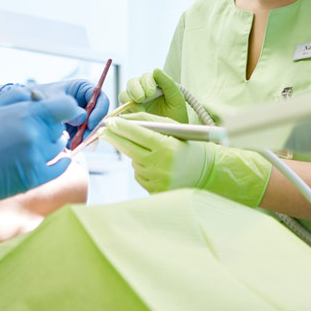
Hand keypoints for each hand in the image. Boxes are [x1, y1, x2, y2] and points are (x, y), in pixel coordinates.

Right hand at [0, 84, 82, 219]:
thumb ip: (17, 97)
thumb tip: (37, 95)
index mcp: (26, 114)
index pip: (66, 107)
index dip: (69, 109)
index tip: (67, 112)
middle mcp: (35, 135)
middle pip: (60, 128)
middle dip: (53, 127)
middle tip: (38, 130)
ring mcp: (36, 158)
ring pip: (59, 147)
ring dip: (52, 144)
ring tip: (34, 146)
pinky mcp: (34, 178)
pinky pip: (59, 168)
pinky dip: (60, 163)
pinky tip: (54, 160)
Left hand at [25, 79, 108, 143]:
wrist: (29, 107)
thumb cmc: (41, 97)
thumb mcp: (53, 98)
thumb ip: (68, 107)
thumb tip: (82, 118)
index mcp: (85, 89)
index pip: (101, 99)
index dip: (99, 111)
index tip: (90, 124)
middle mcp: (87, 102)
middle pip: (99, 116)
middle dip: (93, 129)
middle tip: (83, 139)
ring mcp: (84, 116)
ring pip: (93, 128)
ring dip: (85, 138)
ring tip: (74, 144)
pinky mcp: (79, 128)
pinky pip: (84, 136)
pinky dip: (78, 142)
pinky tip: (69, 145)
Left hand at [100, 112, 270, 206]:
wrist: (207, 172)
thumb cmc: (190, 146)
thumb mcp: (174, 129)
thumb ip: (150, 122)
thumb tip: (125, 119)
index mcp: (167, 148)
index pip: (138, 135)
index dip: (121, 127)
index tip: (109, 121)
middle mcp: (160, 165)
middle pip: (129, 149)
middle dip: (114, 138)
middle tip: (103, 131)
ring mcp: (156, 180)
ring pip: (133, 161)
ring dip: (134, 153)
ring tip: (151, 151)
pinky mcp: (154, 191)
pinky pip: (139, 174)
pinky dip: (142, 166)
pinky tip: (155, 164)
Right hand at [119, 69, 187, 122]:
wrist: (174, 135)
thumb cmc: (176, 115)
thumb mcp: (176, 98)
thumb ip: (167, 83)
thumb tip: (156, 69)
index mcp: (154, 84)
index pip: (145, 77)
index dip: (147, 82)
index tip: (152, 92)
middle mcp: (142, 91)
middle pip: (132, 83)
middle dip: (136, 89)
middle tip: (142, 98)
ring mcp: (134, 103)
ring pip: (124, 95)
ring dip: (129, 99)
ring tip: (140, 109)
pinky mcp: (128, 114)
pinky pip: (121, 110)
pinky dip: (126, 111)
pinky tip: (134, 116)